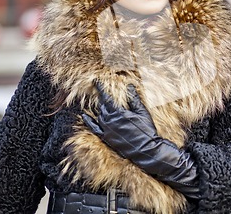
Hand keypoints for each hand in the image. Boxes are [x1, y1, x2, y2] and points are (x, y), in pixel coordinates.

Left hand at [82, 82, 199, 198]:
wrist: (145, 150)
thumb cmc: (146, 130)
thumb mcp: (142, 112)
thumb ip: (134, 99)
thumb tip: (129, 86)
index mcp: (119, 113)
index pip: (106, 97)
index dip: (100, 88)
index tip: (96, 81)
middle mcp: (110, 120)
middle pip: (102, 105)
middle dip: (102, 97)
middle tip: (102, 91)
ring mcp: (107, 130)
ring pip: (99, 115)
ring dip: (100, 108)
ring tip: (102, 102)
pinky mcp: (106, 137)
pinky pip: (94, 128)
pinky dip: (88, 121)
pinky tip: (84, 115)